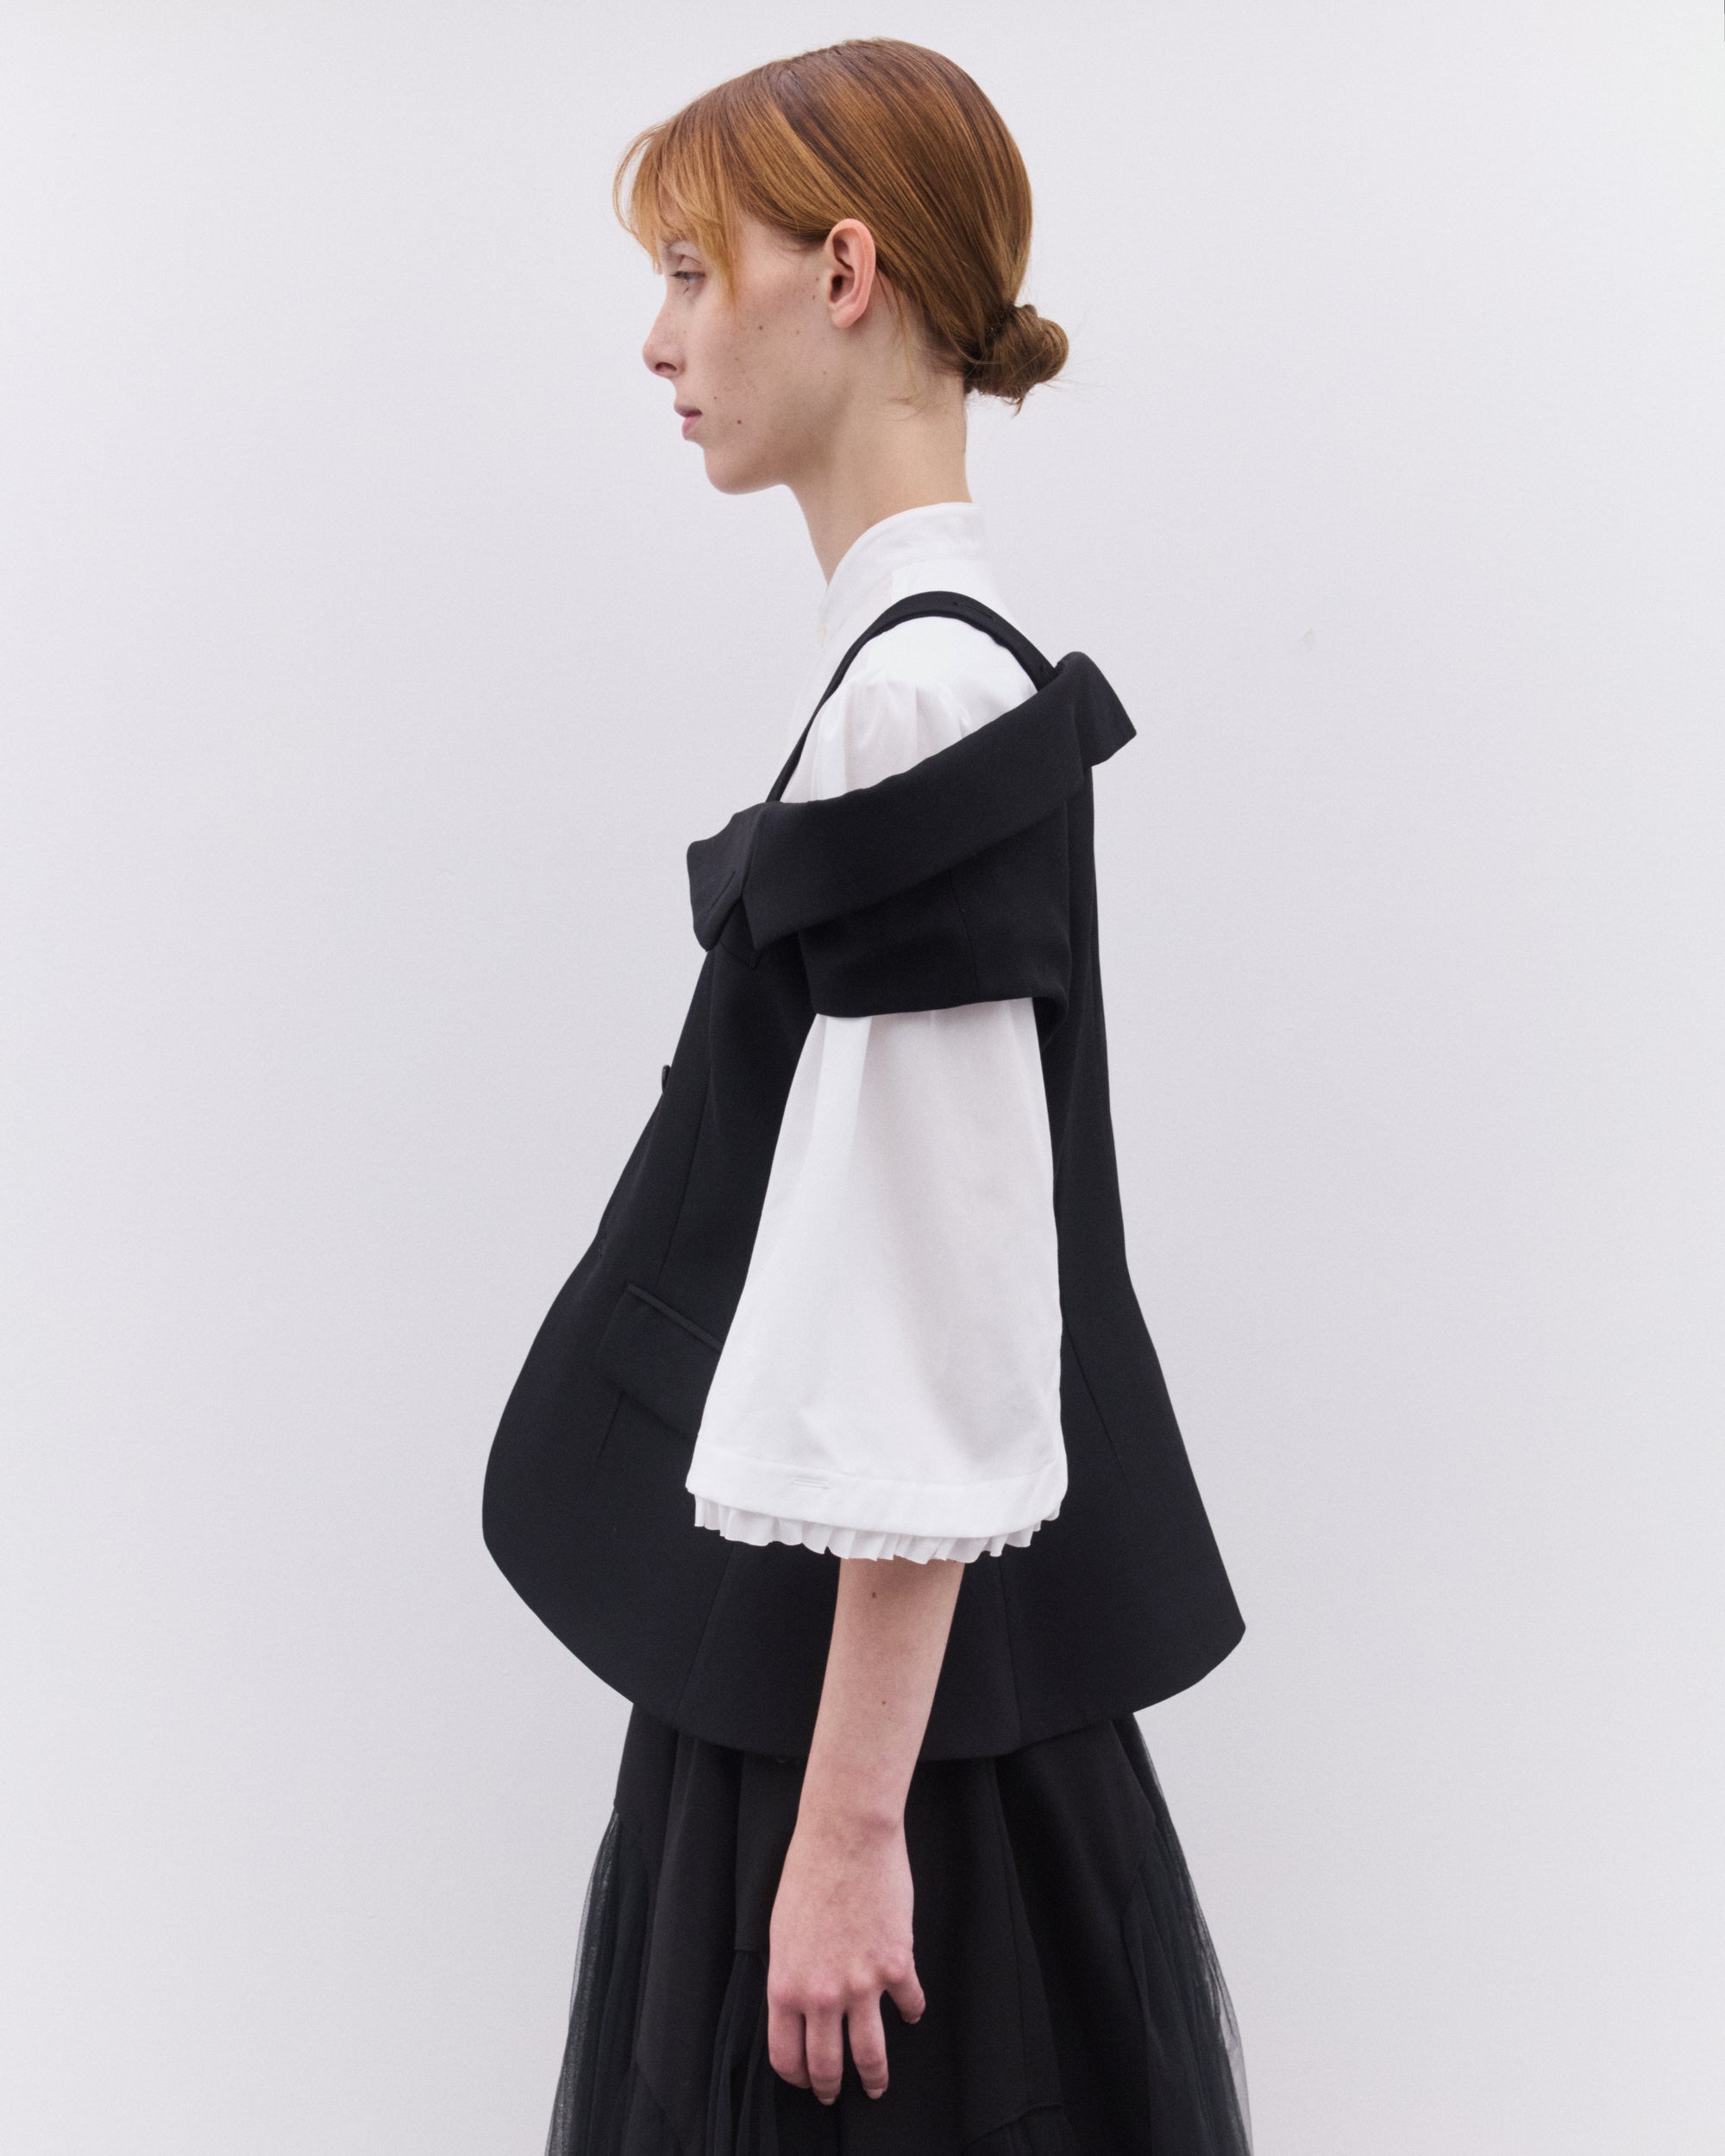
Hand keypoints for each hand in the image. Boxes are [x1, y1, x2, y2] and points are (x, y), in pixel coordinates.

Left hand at [766, 1806, 926, 2103]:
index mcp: (786, 1985)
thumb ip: (792, 1974)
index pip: (786, 2054)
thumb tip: (801, 2004)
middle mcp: (822, 1995)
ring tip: (877, 2084)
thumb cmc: (808, 1872)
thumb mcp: (782, 1930)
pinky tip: (911, 2014)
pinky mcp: (897, 1964)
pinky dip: (911, 2013)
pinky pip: (909, 2004)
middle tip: (836, 2095)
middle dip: (832, 2087)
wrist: (846, 1836)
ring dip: (875, 2076)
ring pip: (870, 2053)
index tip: (803, 2080)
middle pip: (828, 2065)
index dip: (796, 2075)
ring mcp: (862, 1983)